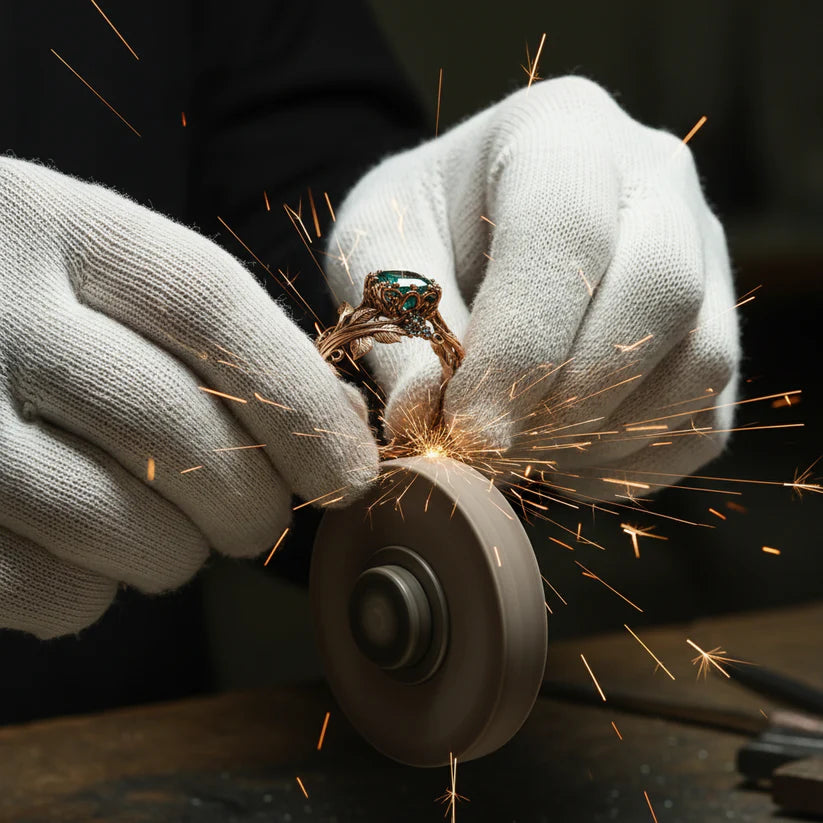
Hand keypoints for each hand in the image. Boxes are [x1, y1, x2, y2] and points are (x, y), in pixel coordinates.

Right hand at [0, 158, 377, 637]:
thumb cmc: (14, 306)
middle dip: (250, 499)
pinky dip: (91, 592)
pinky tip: (87, 557)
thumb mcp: (91, 274)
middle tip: (263, 520)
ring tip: (177, 540)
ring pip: (111, 519)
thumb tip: (332, 430)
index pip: (211, 307)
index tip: (350, 474)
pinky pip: (39, 586)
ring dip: (175, 553)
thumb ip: (200, 337)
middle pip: (173, 423)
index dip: (300, 402)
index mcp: (51, 223)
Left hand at [324, 77, 739, 499]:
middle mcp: (655, 178)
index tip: (465, 429)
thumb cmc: (422, 227)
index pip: (568, 235)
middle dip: (567, 397)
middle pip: (660, 293)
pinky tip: (559, 456)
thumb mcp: (377, 249)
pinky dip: (629, 462)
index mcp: (561, 129)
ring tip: (517, 449)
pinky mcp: (715, 327)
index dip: (518, 349)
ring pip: (698, 364)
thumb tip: (425, 419)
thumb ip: (398, 326)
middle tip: (489, 448)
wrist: (471, 226)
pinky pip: (704, 419)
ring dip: (599, 436)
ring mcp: (704, 251)